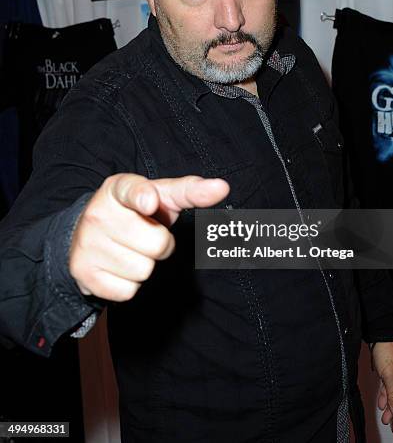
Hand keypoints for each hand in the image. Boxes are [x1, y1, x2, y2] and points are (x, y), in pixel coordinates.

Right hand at [69, 173, 228, 300]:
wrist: (86, 236)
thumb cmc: (136, 213)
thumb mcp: (160, 197)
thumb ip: (190, 191)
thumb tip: (223, 187)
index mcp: (117, 188)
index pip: (132, 191)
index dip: (143, 196)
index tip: (150, 202)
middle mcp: (97, 213)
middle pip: (158, 243)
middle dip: (160, 245)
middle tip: (144, 235)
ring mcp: (87, 244)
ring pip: (144, 270)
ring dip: (145, 265)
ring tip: (129, 250)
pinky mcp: (84, 273)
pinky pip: (128, 290)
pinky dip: (130, 284)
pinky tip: (117, 267)